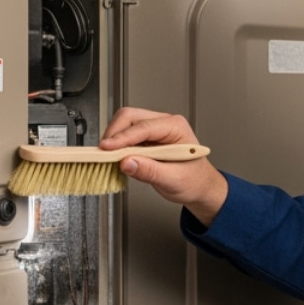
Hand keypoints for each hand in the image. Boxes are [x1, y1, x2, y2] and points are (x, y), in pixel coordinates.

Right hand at [100, 107, 229, 225]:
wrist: (199, 187)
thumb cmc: (195, 181)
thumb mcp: (174, 180)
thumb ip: (150, 171)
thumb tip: (127, 163)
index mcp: (176, 127)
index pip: (143, 127)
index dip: (122, 138)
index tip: (107, 148)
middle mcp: (164, 124)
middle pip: (129, 117)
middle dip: (114, 133)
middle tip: (104, 152)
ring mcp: (153, 130)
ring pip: (124, 123)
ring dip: (114, 139)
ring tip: (109, 157)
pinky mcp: (145, 139)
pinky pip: (125, 135)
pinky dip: (116, 146)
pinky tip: (115, 158)